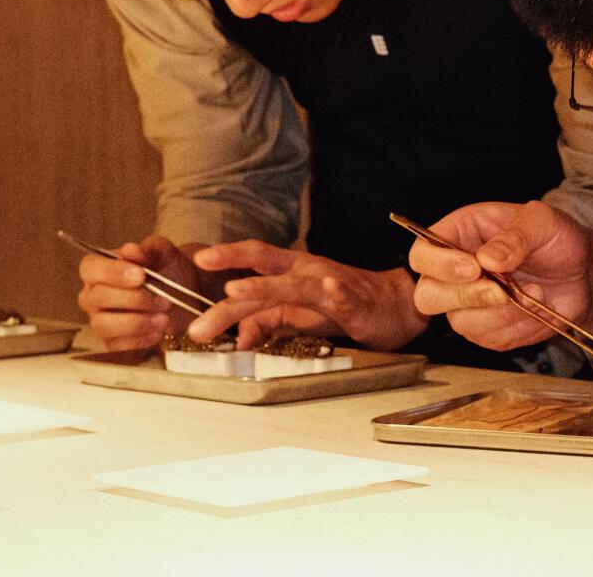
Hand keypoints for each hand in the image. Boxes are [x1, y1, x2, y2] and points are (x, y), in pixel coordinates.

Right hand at [77, 236, 201, 350]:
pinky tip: (158, 331)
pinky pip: (116, 346)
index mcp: (99, 269)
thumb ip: (149, 249)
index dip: (112, 272)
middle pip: (97, 298)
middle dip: (133, 299)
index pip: (90, 268)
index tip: (140, 275)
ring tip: (164, 318)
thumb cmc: (168, 270)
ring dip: (136, 322)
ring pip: (103, 325)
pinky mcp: (112, 342)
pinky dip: (140, 339)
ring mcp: (100, 320)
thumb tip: (131, 249)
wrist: (187, 295)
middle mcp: (93, 295)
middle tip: (162, 299)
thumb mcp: (165, 253)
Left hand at [185, 240, 426, 350]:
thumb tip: (237, 338)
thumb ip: (267, 321)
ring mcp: (331, 285)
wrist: (395, 305)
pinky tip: (328, 288)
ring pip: (294, 284)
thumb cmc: (344, 305)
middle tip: (201, 282)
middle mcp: (307, 272)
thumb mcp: (299, 313)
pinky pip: (344, 295)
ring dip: (264, 286)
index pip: (255, 257)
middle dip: (232, 275)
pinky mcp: (355, 302)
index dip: (228, 254)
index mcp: (293, 271)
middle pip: (266, 266)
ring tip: (237, 289)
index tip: (197, 258)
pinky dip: (336, 291)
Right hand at [408, 201, 592, 350]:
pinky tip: (538, 306)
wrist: (581, 274)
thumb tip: (487, 258)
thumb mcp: (542, 222)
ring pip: (462, 323)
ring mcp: (468, 306)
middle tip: (501, 291)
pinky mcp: (488, 331)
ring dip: (503, 312)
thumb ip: (515, 236)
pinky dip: (520, 326)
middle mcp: (455, 272)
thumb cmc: (555, 239)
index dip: (439, 265)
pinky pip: (492, 339)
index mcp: (458, 235)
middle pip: (428, 296)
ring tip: (535, 291)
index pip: (422, 254)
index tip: (473, 267)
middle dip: (465, 297)